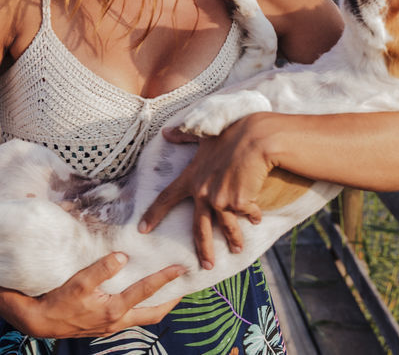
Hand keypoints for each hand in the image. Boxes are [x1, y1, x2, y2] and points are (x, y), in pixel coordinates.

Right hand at [3, 252, 183, 338]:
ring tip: (168, 291)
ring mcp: (112, 326)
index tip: (180, 267)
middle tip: (185, 286)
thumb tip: (123, 256)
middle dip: (171, 300)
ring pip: (143, 317)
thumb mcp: (78, 282)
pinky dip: (142, 306)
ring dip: (158, 304)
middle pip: (154, 314)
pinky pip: (131, 316)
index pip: (146, 291)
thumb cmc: (58, 301)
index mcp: (114, 310)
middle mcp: (117, 321)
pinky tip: (140, 296)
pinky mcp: (105, 325)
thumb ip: (101, 268)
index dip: (165, 279)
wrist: (40, 321)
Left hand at [137, 116, 270, 270]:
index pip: (166, 198)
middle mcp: (203, 192)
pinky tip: (256, 218)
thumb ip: (184, 136)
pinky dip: (253, 216)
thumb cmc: (231, 133)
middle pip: (199, 227)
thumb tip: (166, 132)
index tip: (142, 230)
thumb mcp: (204, 134)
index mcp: (191, 177)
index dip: (153, 215)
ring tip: (236, 250)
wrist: (255, 138)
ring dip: (233, 241)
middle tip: (204, 266)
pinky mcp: (239, 203)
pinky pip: (247, 214)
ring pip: (226, 227)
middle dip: (202, 248)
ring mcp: (221, 200)